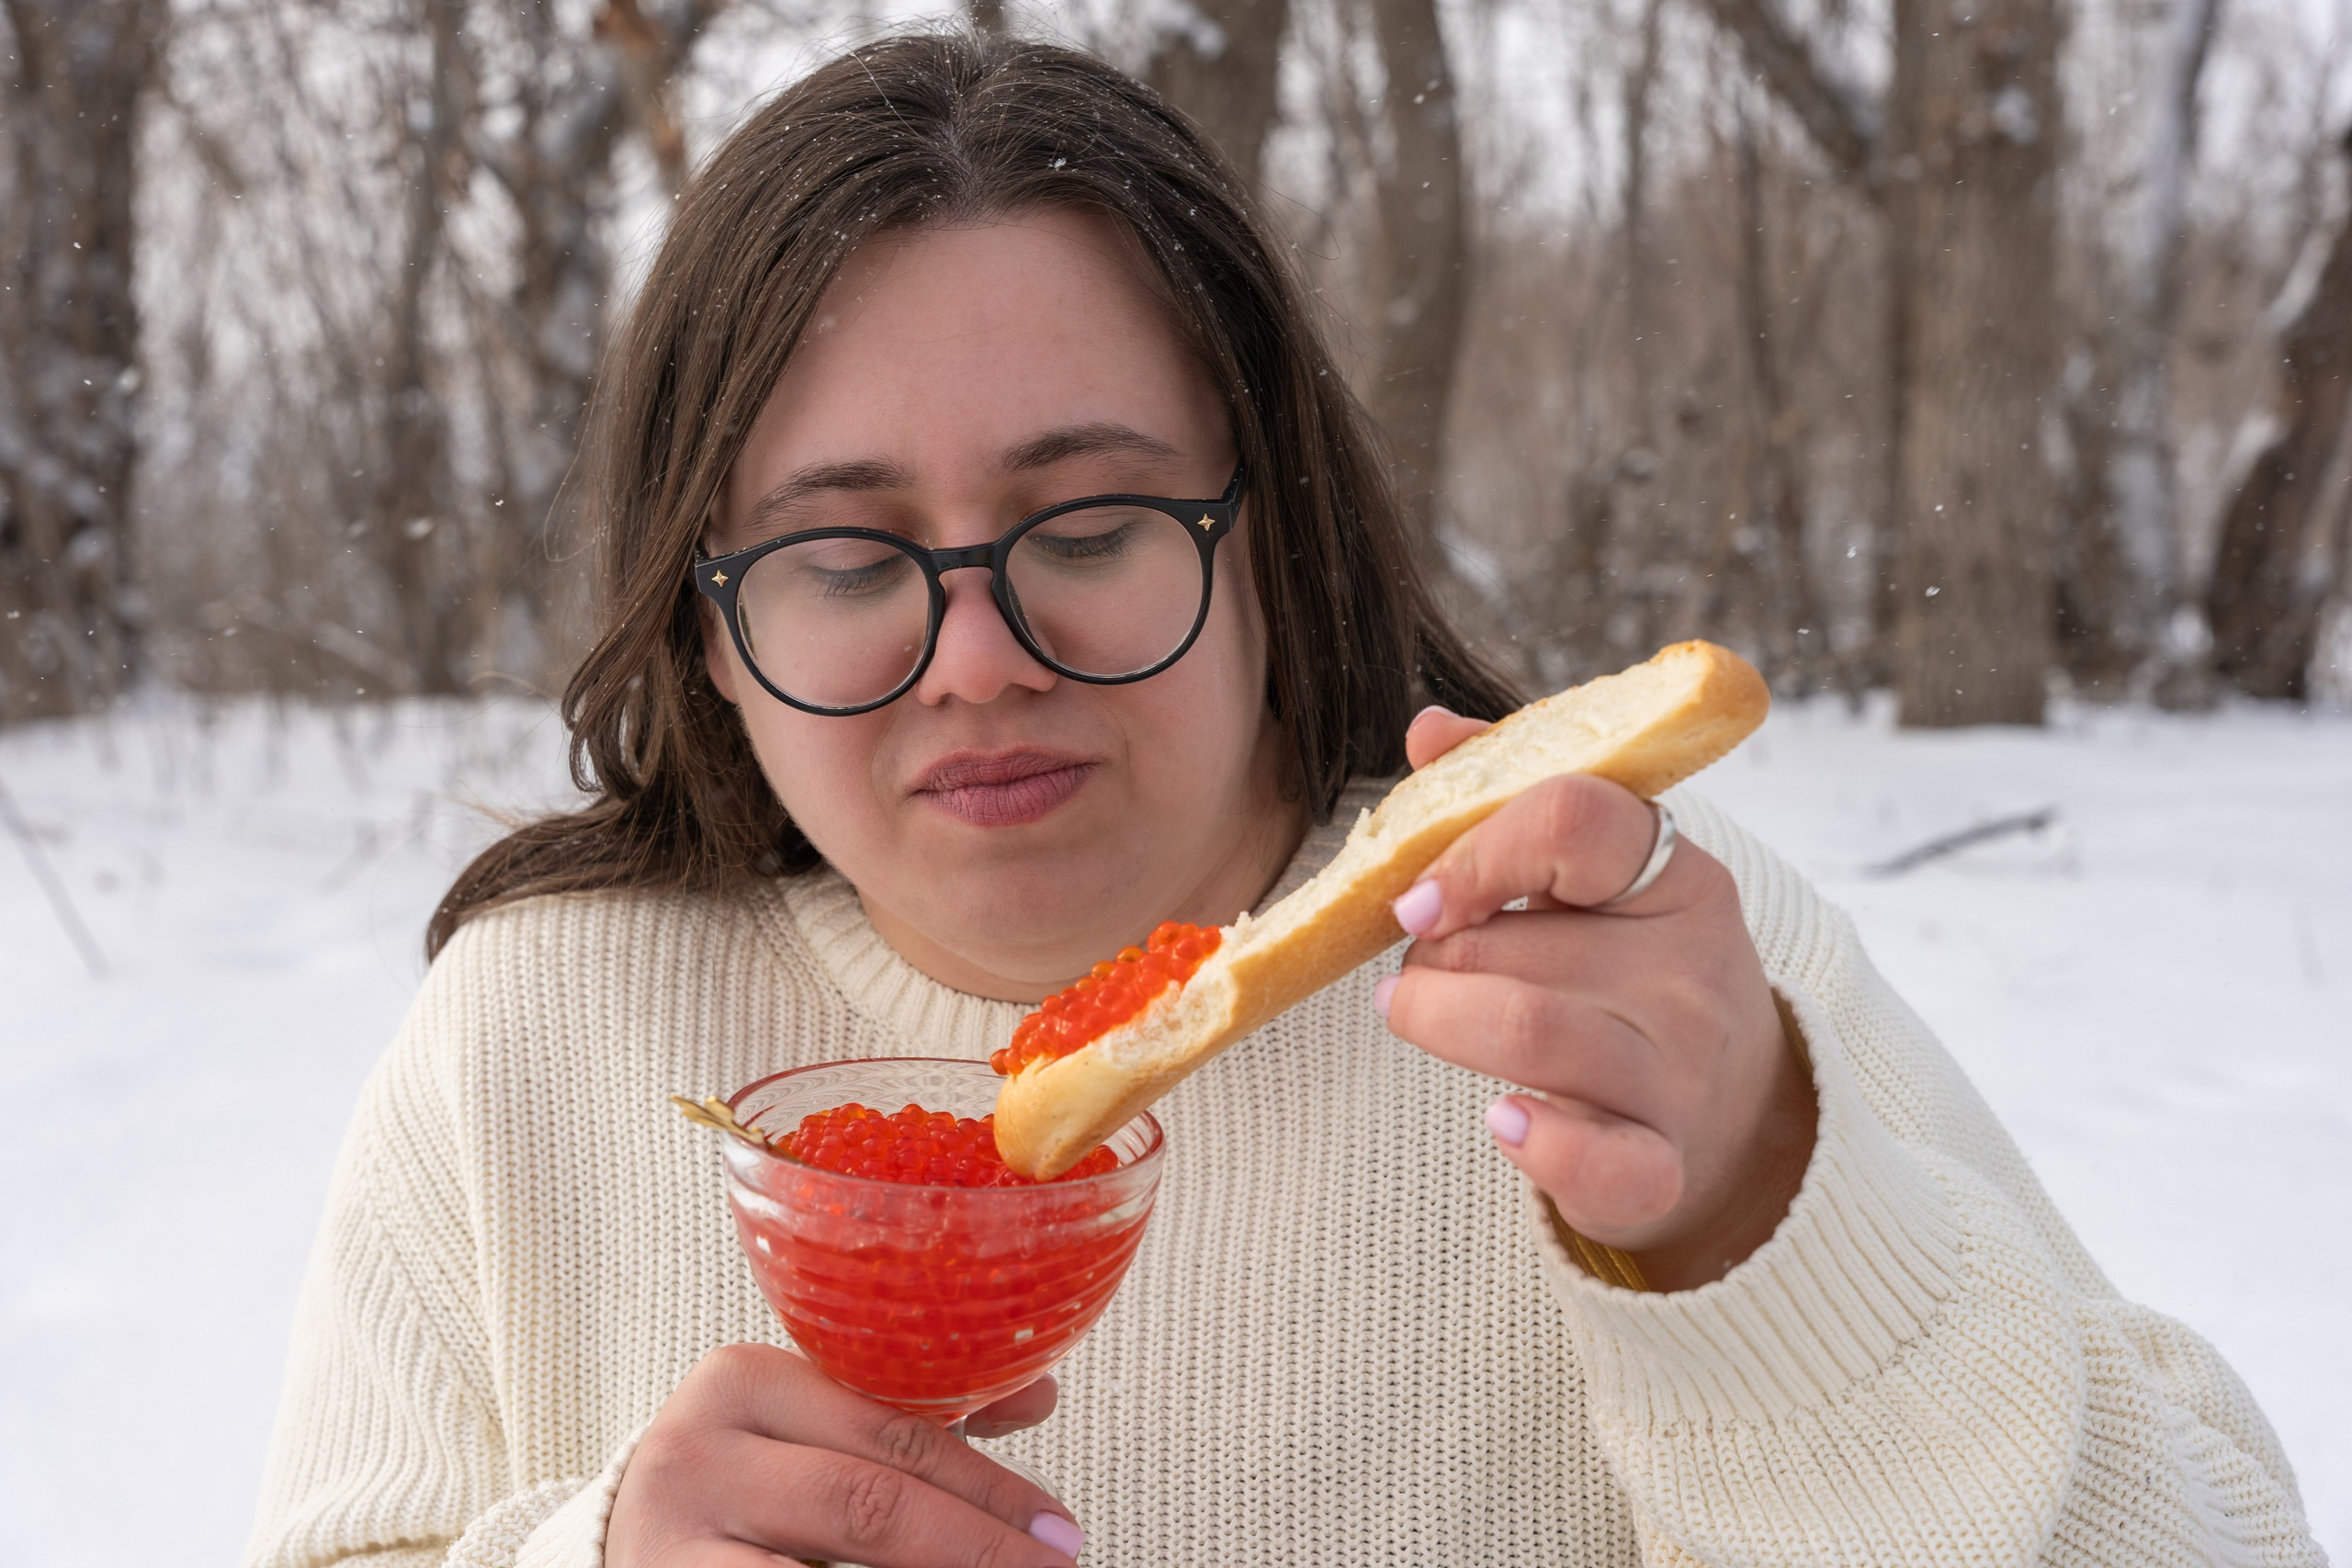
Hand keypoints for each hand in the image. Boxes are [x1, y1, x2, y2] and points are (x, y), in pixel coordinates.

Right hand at [607, 1344, 1083, 1567]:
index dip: (989, 1487)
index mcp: (743, 1380)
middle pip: (869, 1505)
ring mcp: (671, 1539)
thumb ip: (915, 1414)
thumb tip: (1041, 1394)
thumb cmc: (742, 1488)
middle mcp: (697, 1452)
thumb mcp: (814, 1430)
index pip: (892, 1434)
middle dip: (977, 1545)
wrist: (621, 1549)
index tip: (1059, 1530)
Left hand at [1373, 708, 1816, 1291]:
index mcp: (1674, 875)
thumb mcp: (1597, 878)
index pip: (1574, 819)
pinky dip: (1536, 1140)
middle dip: (1434, 956)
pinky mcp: (1665, 1163)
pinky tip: (1503, 1118)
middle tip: (1421, 969)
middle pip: (1516, 941)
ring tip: (1414, 1013)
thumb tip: (1431, 732)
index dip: (1474, 850)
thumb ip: (1513, 799)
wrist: (1734, 1115)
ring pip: (1528, 1031)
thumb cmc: (1632, 972)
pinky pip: (1597, 1160)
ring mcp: (1683, 1069)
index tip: (1417, 898)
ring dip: (1437, 1021)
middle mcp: (1692, 967)